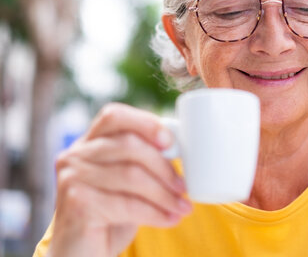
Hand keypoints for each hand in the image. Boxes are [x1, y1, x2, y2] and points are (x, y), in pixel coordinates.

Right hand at [48, 103, 191, 256]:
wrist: (80, 253)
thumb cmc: (110, 214)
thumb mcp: (127, 182)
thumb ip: (144, 161)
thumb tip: (180, 150)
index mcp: (88, 142)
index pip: (114, 115)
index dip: (145, 123)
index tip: (171, 142)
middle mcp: (75, 155)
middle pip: (129, 145)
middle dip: (164, 167)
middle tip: (184, 186)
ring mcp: (73, 178)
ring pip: (131, 175)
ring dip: (164, 194)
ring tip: (183, 207)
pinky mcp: (77, 204)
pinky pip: (127, 204)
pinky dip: (155, 213)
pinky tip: (171, 219)